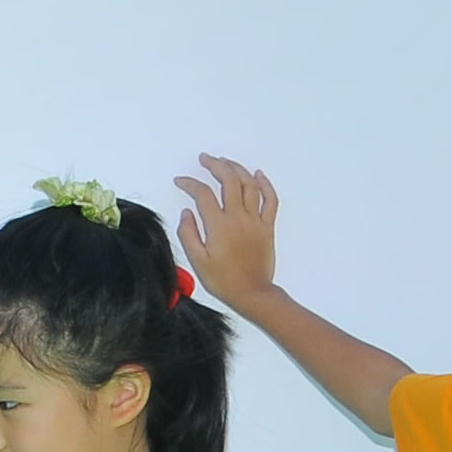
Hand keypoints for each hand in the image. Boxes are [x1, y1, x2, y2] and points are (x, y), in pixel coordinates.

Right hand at [172, 154, 279, 307]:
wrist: (252, 292)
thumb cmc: (223, 280)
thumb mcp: (198, 261)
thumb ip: (189, 234)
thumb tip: (186, 213)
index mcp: (219, 225)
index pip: (203, 194)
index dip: (190, 184)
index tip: (181, 181)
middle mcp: (238, 217)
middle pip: (228, 181)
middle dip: (215, 165)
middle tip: (205, 159)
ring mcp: (255, 219)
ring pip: (249, 184)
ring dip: (237, 169)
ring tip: (226, 162)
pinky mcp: (267, 225)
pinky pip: (270, 199)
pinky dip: (265, 184)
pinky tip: (257, 174)